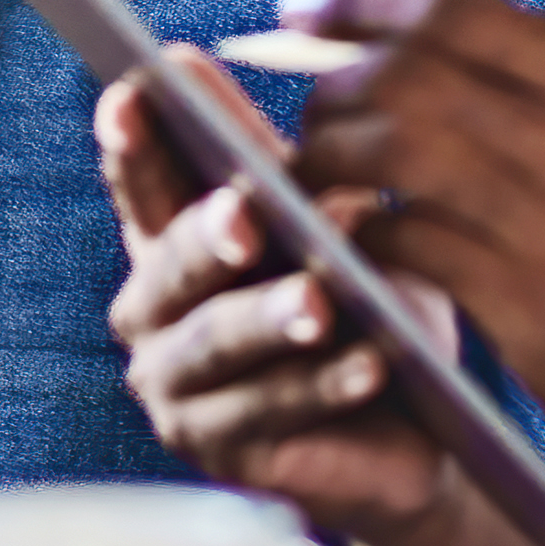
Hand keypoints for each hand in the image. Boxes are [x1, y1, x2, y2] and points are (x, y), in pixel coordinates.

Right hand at [101, 70, 463, 545]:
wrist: (411, 431)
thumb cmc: (367, 305)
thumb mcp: (339, 229)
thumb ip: (299, 179)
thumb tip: (295, 139)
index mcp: (171, 237)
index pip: (144, 179)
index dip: (133, 139)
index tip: (132, 92)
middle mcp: (153, 311)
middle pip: (172, 262)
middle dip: (208, 237)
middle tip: (243, 215)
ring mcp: (174, 387)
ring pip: (218, 340)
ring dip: (270, 317)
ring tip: (320, 300)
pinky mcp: (217, 452)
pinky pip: (270, 412)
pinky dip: (322, 385)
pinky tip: (369, 364)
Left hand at [268, 0, 544, 488]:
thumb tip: (404, 29)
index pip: (460, 12)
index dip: (362, 1)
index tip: (303, 7)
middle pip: (416, 74)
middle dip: (337, 83)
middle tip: (311, 111)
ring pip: (397, 151)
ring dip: (331, 154)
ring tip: (315, 172)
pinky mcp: (535, 309)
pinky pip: (405, 243)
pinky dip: (356, 232)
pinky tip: (348, 240)